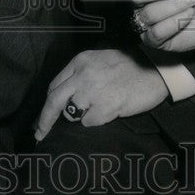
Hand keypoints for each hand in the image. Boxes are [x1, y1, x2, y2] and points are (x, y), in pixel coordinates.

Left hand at [34, 47, 167, 141]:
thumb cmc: (130, 67)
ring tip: (100, 107)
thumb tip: (65, 96)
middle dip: (44, 120)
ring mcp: (93, 91)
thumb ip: (81, 74)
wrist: (156, 70)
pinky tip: (111, 110)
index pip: (55, 85)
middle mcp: (83, 74)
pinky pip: (89, 122)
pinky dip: (97, 120)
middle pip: (54, 101)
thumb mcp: (100, 60)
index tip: (43, 117)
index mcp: (80, 61)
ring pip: (72, 113)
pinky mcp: (105, 106)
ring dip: (82, 116)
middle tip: (39, 134)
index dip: (48, 104)